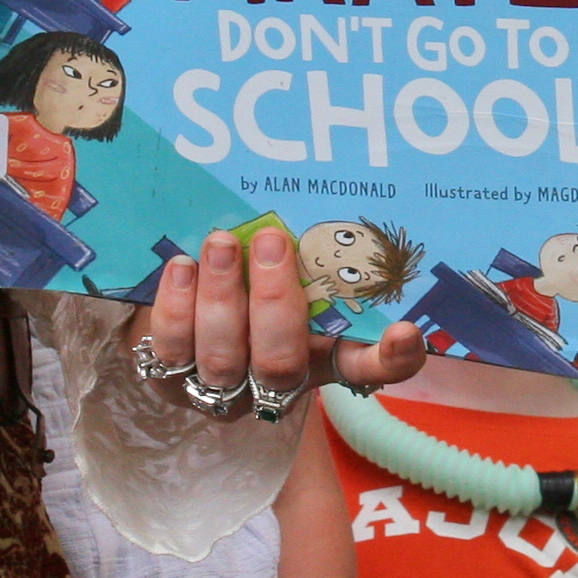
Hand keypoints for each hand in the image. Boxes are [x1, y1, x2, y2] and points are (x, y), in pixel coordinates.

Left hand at [127, 226, 426, 409]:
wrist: (182, 326)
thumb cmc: (251, 289)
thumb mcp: (290, 275)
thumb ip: (305, 255)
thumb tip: (309, 188)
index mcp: (321, 358)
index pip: (368, 369)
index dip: (391, 359)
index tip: (407, 332)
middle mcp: (275, 382)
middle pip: (281, 363)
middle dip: (274, 302)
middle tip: (273, 241)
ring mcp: (222, 388)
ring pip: (223, 359)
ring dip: (222, 297)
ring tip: (221, 243)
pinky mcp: (169, 381)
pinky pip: (172, 351)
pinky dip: (178, 305)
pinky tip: (182, 266)